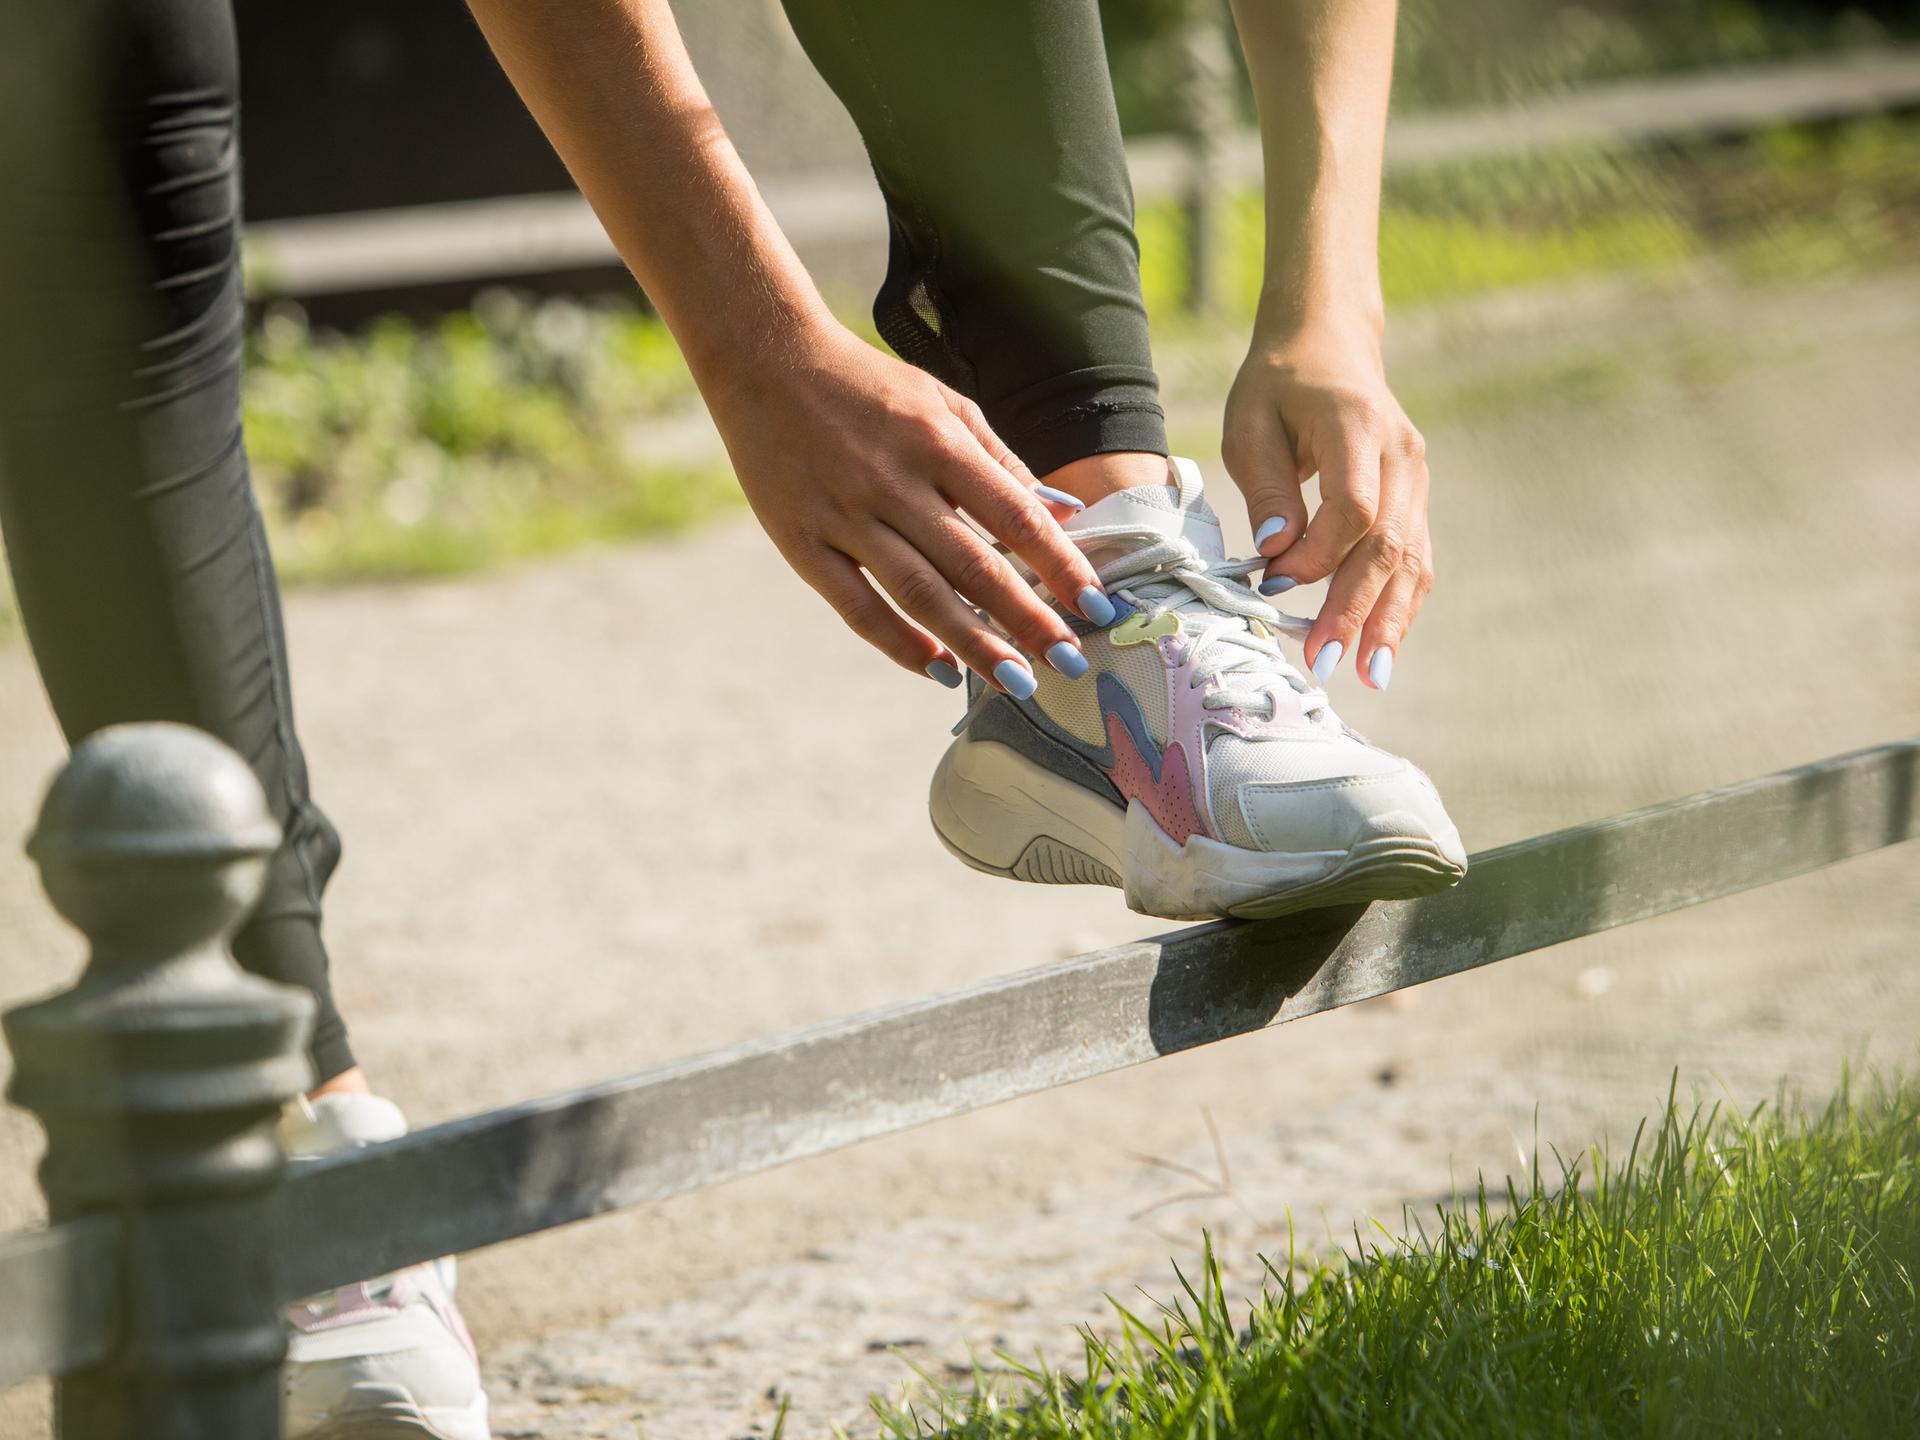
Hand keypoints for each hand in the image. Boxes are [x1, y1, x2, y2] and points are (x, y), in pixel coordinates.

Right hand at [705, 317, 1108, 691]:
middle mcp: (893, 481)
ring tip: (1016, 681)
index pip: (1014, 514)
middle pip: (973, 566)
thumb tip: (1061, 514)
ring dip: (973, 642)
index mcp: (936, 441)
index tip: (1095, 606)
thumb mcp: (944, 404)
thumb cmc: (869, 386)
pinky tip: (938, 670)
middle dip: (1027, 620)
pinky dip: (898, 642)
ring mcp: (844, 515)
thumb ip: (1001, 461)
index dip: (1059, 564)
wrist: (766, 360)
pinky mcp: (801, 542)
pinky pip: (856, 606)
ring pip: (919, 594)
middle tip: (1069, 662)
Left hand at [1221, 320, 1433, 692]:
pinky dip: (1399, 603)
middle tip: (1326, 660)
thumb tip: (1276, 555)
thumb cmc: (1277, 385)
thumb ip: (1267, 490)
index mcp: (1358, 426)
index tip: (1277, 585)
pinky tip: (1381, 646)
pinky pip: (1414, 557)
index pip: (1354, 507)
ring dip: (1389, 619)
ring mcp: (1416, 476)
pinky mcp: (1415, 496)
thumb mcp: (1251, 426)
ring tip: (1369, 675)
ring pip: (1412, 558)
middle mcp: (1400, 454)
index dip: (1320, 554)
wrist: (1329, 344)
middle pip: (1388, 543)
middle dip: (1357, 608)